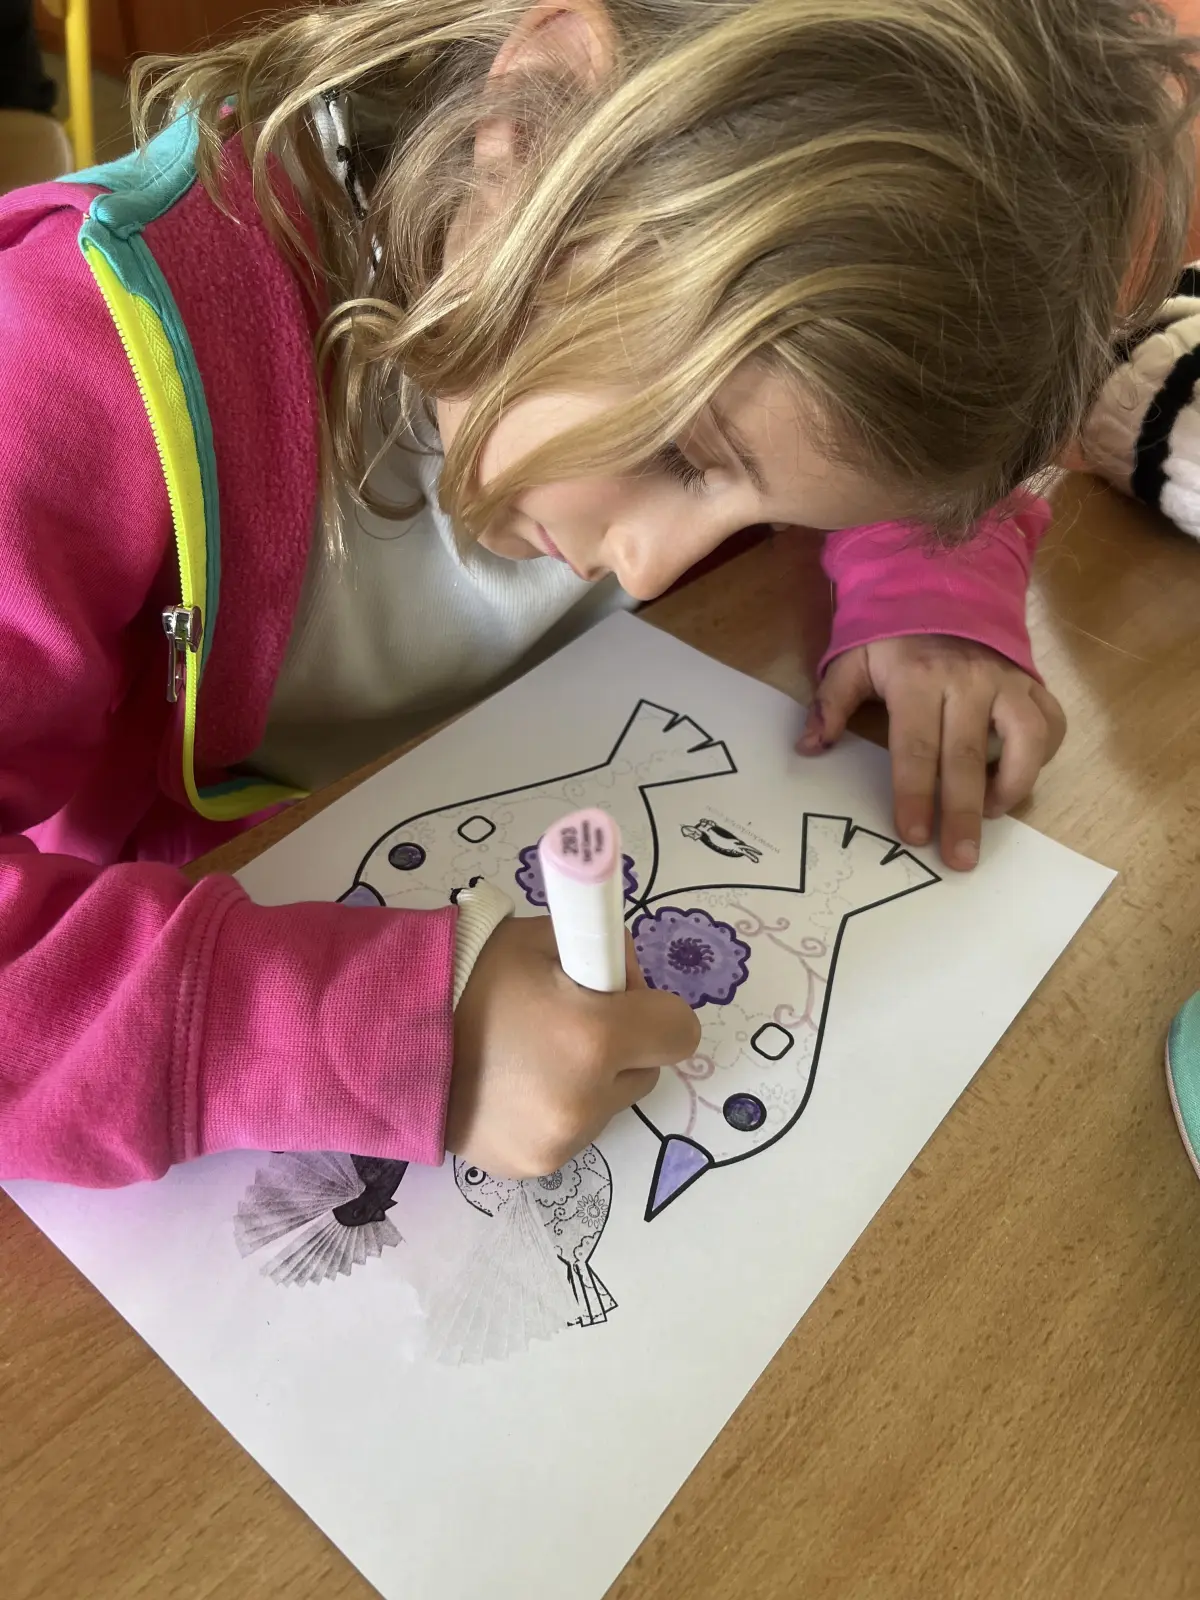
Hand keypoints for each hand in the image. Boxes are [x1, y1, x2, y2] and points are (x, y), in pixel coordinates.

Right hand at [447, 915, 699, 1177]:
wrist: (383, 1032)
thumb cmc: (467, 972)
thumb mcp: (542, 937)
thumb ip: (602, 955)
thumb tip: (627, 983)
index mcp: (596, 1036)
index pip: (680, 1032)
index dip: (655, 1011)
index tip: (620, 998)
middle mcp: (585, 1100)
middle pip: (645, 1072)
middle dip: (620, 1047)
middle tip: (565, 1021)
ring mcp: (557, 1143)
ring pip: (606, 1107)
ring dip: (586, 1082)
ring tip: (527, 1054)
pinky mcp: (529, 1168)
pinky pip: (568, 1134)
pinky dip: (552, 1112)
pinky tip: (509, 1085)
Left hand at [798, 635, 1065, 869]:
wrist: (944, 583)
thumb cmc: (894, 635)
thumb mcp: (853, 658)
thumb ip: (831, 702)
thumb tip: (809, 747)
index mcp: (917, 680)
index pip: (916, 750)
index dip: (915, 796)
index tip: (913, 835)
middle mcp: (968, 682)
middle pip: (967, 757)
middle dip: (962, 813)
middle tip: (960, 857)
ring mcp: (1007, 681)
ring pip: (1026, 739)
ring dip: (1014, 784)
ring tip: (993, 814)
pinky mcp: (1032, 682)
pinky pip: (1052, 722)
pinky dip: (1043, 755)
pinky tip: (1019, 777)